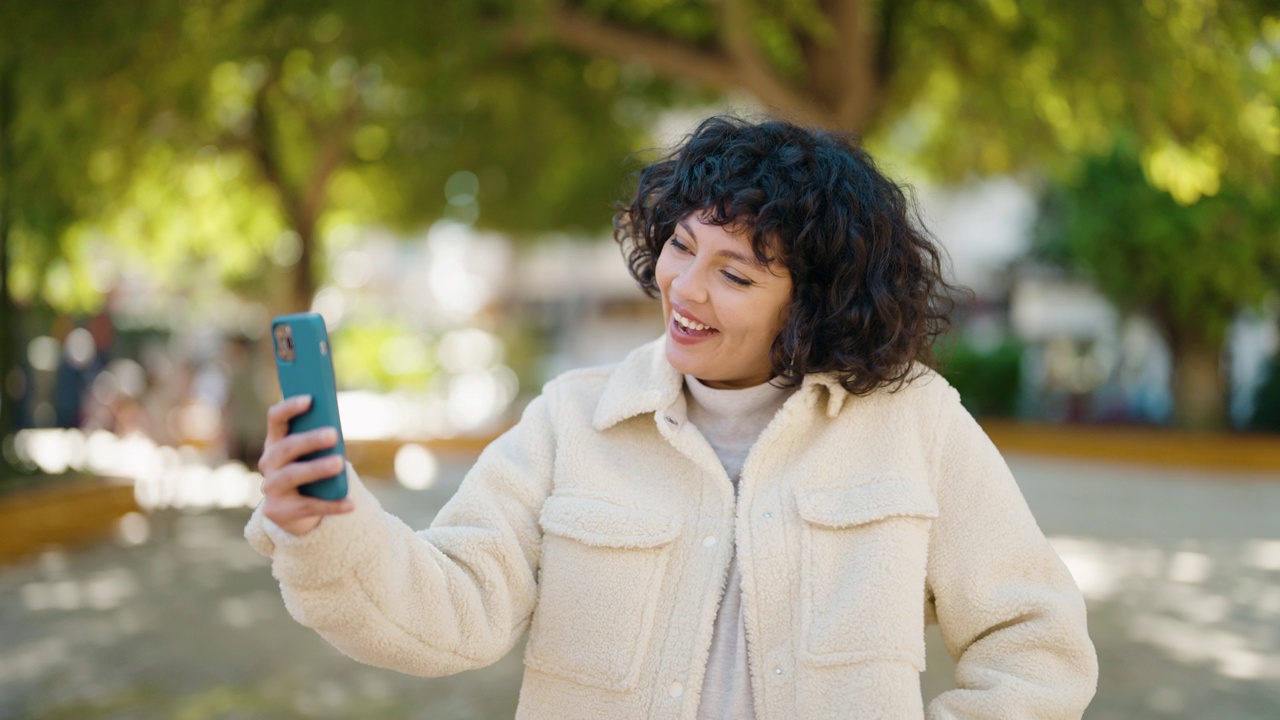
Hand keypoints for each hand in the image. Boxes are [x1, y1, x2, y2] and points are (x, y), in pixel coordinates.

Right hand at [257, 395, 352, 535]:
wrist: (291, 512)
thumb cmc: (307, 472)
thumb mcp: (309, 456)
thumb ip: (317, 442)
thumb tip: (335, 431)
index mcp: (275, 443)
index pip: (276, 419)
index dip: (290, 407)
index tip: (310, 399)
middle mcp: (268, 463)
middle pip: (286, 447)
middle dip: (310, 440)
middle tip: (333, 434)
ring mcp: (272, 488)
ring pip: (293, 475)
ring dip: (317, 468)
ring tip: (340, 463)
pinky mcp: (281, 511)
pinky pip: (309, 506)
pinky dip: (332, 505)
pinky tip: (350, 504)